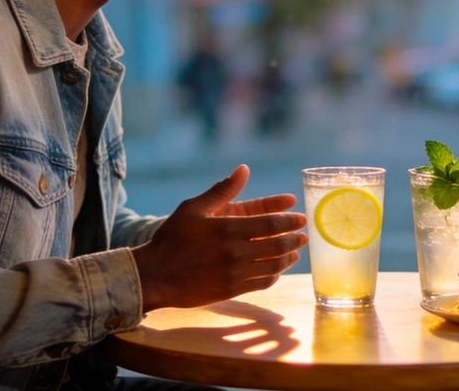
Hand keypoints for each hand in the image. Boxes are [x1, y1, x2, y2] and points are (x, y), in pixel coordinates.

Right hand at [131, 164, 307, 310]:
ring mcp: (235, 274)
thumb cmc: (173, 238)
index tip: (300, 217)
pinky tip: (277, 268)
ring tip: (295, 252)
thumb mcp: (194, 208)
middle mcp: (236, 252)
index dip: (290, 220)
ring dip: (288, 257)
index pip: (271, 223)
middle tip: (304, 235)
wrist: (155, 276)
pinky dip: (275, 274)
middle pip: (278, 245)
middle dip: (295, 239)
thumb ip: (222, 190)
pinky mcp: (232, 290)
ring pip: (274, 265)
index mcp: (228, 228)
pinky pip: (263, 282)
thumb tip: (243, 169)